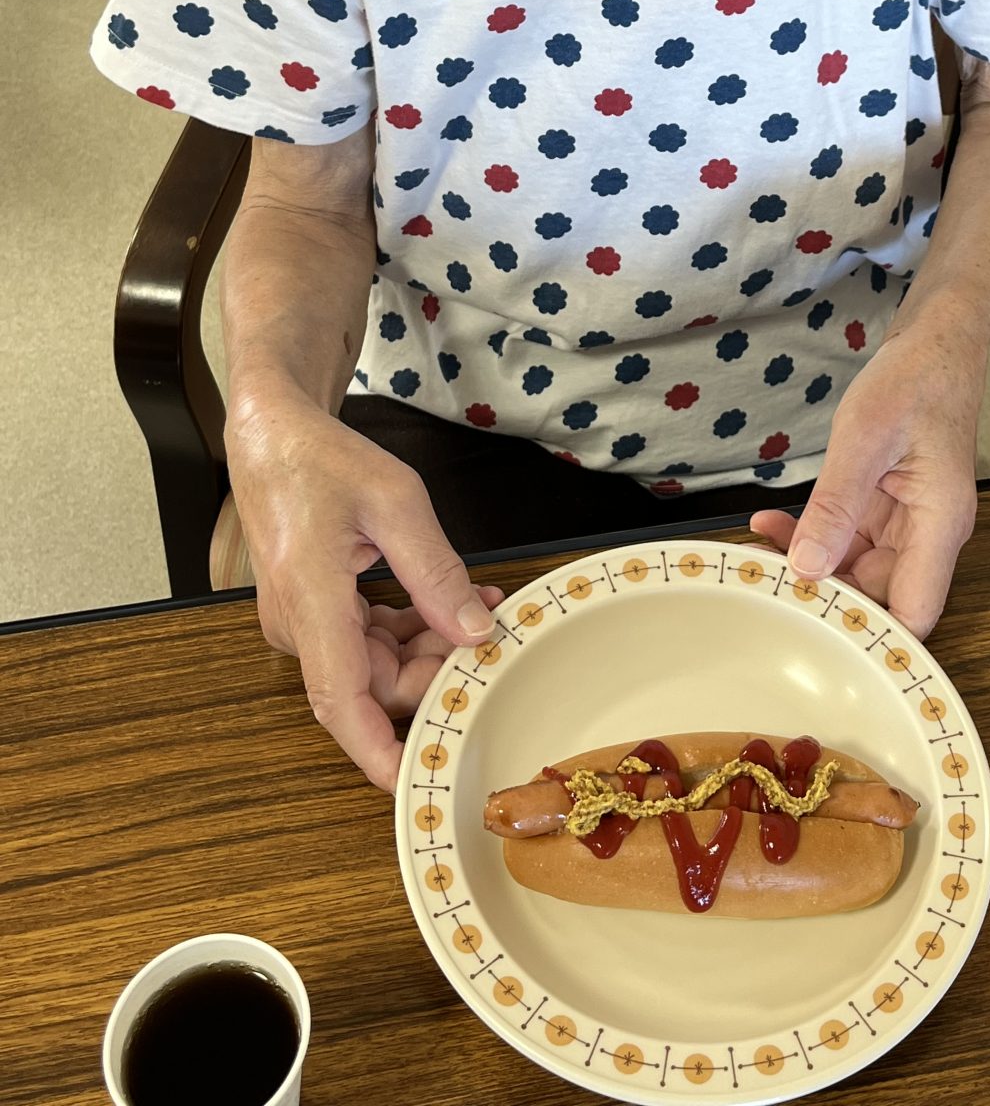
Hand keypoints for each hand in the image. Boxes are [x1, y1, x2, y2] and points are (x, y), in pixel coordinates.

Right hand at [226, 397, 504, 792]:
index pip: (341, 702)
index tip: (416, 783)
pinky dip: (410, 629)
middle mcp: (297, 623)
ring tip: (482, 609)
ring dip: (429, 649)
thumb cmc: (322, 458)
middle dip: (435, 673)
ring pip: (374, 666)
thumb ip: (436, 571)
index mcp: (309, 599)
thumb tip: (475, 632)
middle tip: (490, 638)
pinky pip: (366, 642)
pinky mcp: (313, 610)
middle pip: (372, 686)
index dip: (379, 752)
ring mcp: (302, 621)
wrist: (271, 435)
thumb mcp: (395, 501)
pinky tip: (451, 604)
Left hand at [750, 322, 981, 637]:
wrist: (939, 336)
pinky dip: (816, 532)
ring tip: (760, 547)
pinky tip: (776, 523)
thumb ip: (836, 504)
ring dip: (812, 561)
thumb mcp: (865, 437)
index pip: (913, 615)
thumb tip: (809, 566)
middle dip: (824, 592)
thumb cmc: (917, 377)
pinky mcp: (892, 502)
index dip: (867, 633)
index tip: (811, 628)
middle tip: (766, 581)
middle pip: (880, 594)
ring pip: (859, 566)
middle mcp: (931, 530)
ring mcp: (911, 517)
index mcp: (940, 524)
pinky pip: (852, 534)